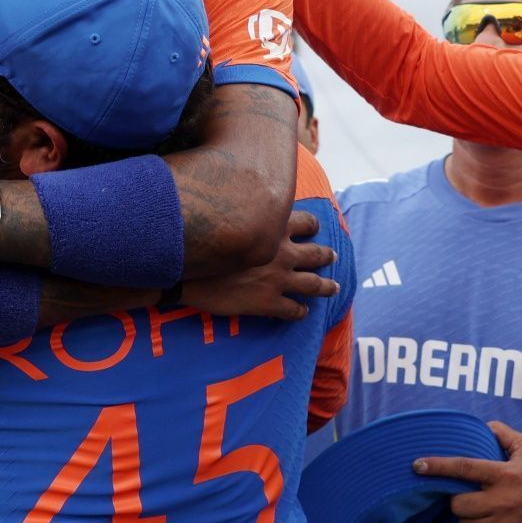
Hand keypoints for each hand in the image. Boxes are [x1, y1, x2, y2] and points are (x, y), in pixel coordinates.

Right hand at [179, 208, 337, 319]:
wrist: (187, 272)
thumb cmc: (204, 242)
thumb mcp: (231, 218)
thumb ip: (249, 216)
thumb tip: (250, 209)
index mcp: (275, 229)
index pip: (306, 222)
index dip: (313, 225)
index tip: (315, 227)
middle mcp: (283, 253)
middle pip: (316, 254)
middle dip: (327, 255)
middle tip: (334, 256)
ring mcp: (279, 279)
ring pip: (313, 284)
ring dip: (326, 287)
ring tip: (334, 287)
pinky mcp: (270, 303)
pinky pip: (294, 310)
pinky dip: (301, 312)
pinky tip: (302, 312)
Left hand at [413, 420, 521, 522]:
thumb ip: (504, 435)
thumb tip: (483, 426)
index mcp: (505, 475)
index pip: (464, 468)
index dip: (438, 466)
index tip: (417, 465)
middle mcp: (502, 502)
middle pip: (459, 505)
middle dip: (458, 501)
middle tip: (469, 497)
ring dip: (468, 520)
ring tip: (481, 512)